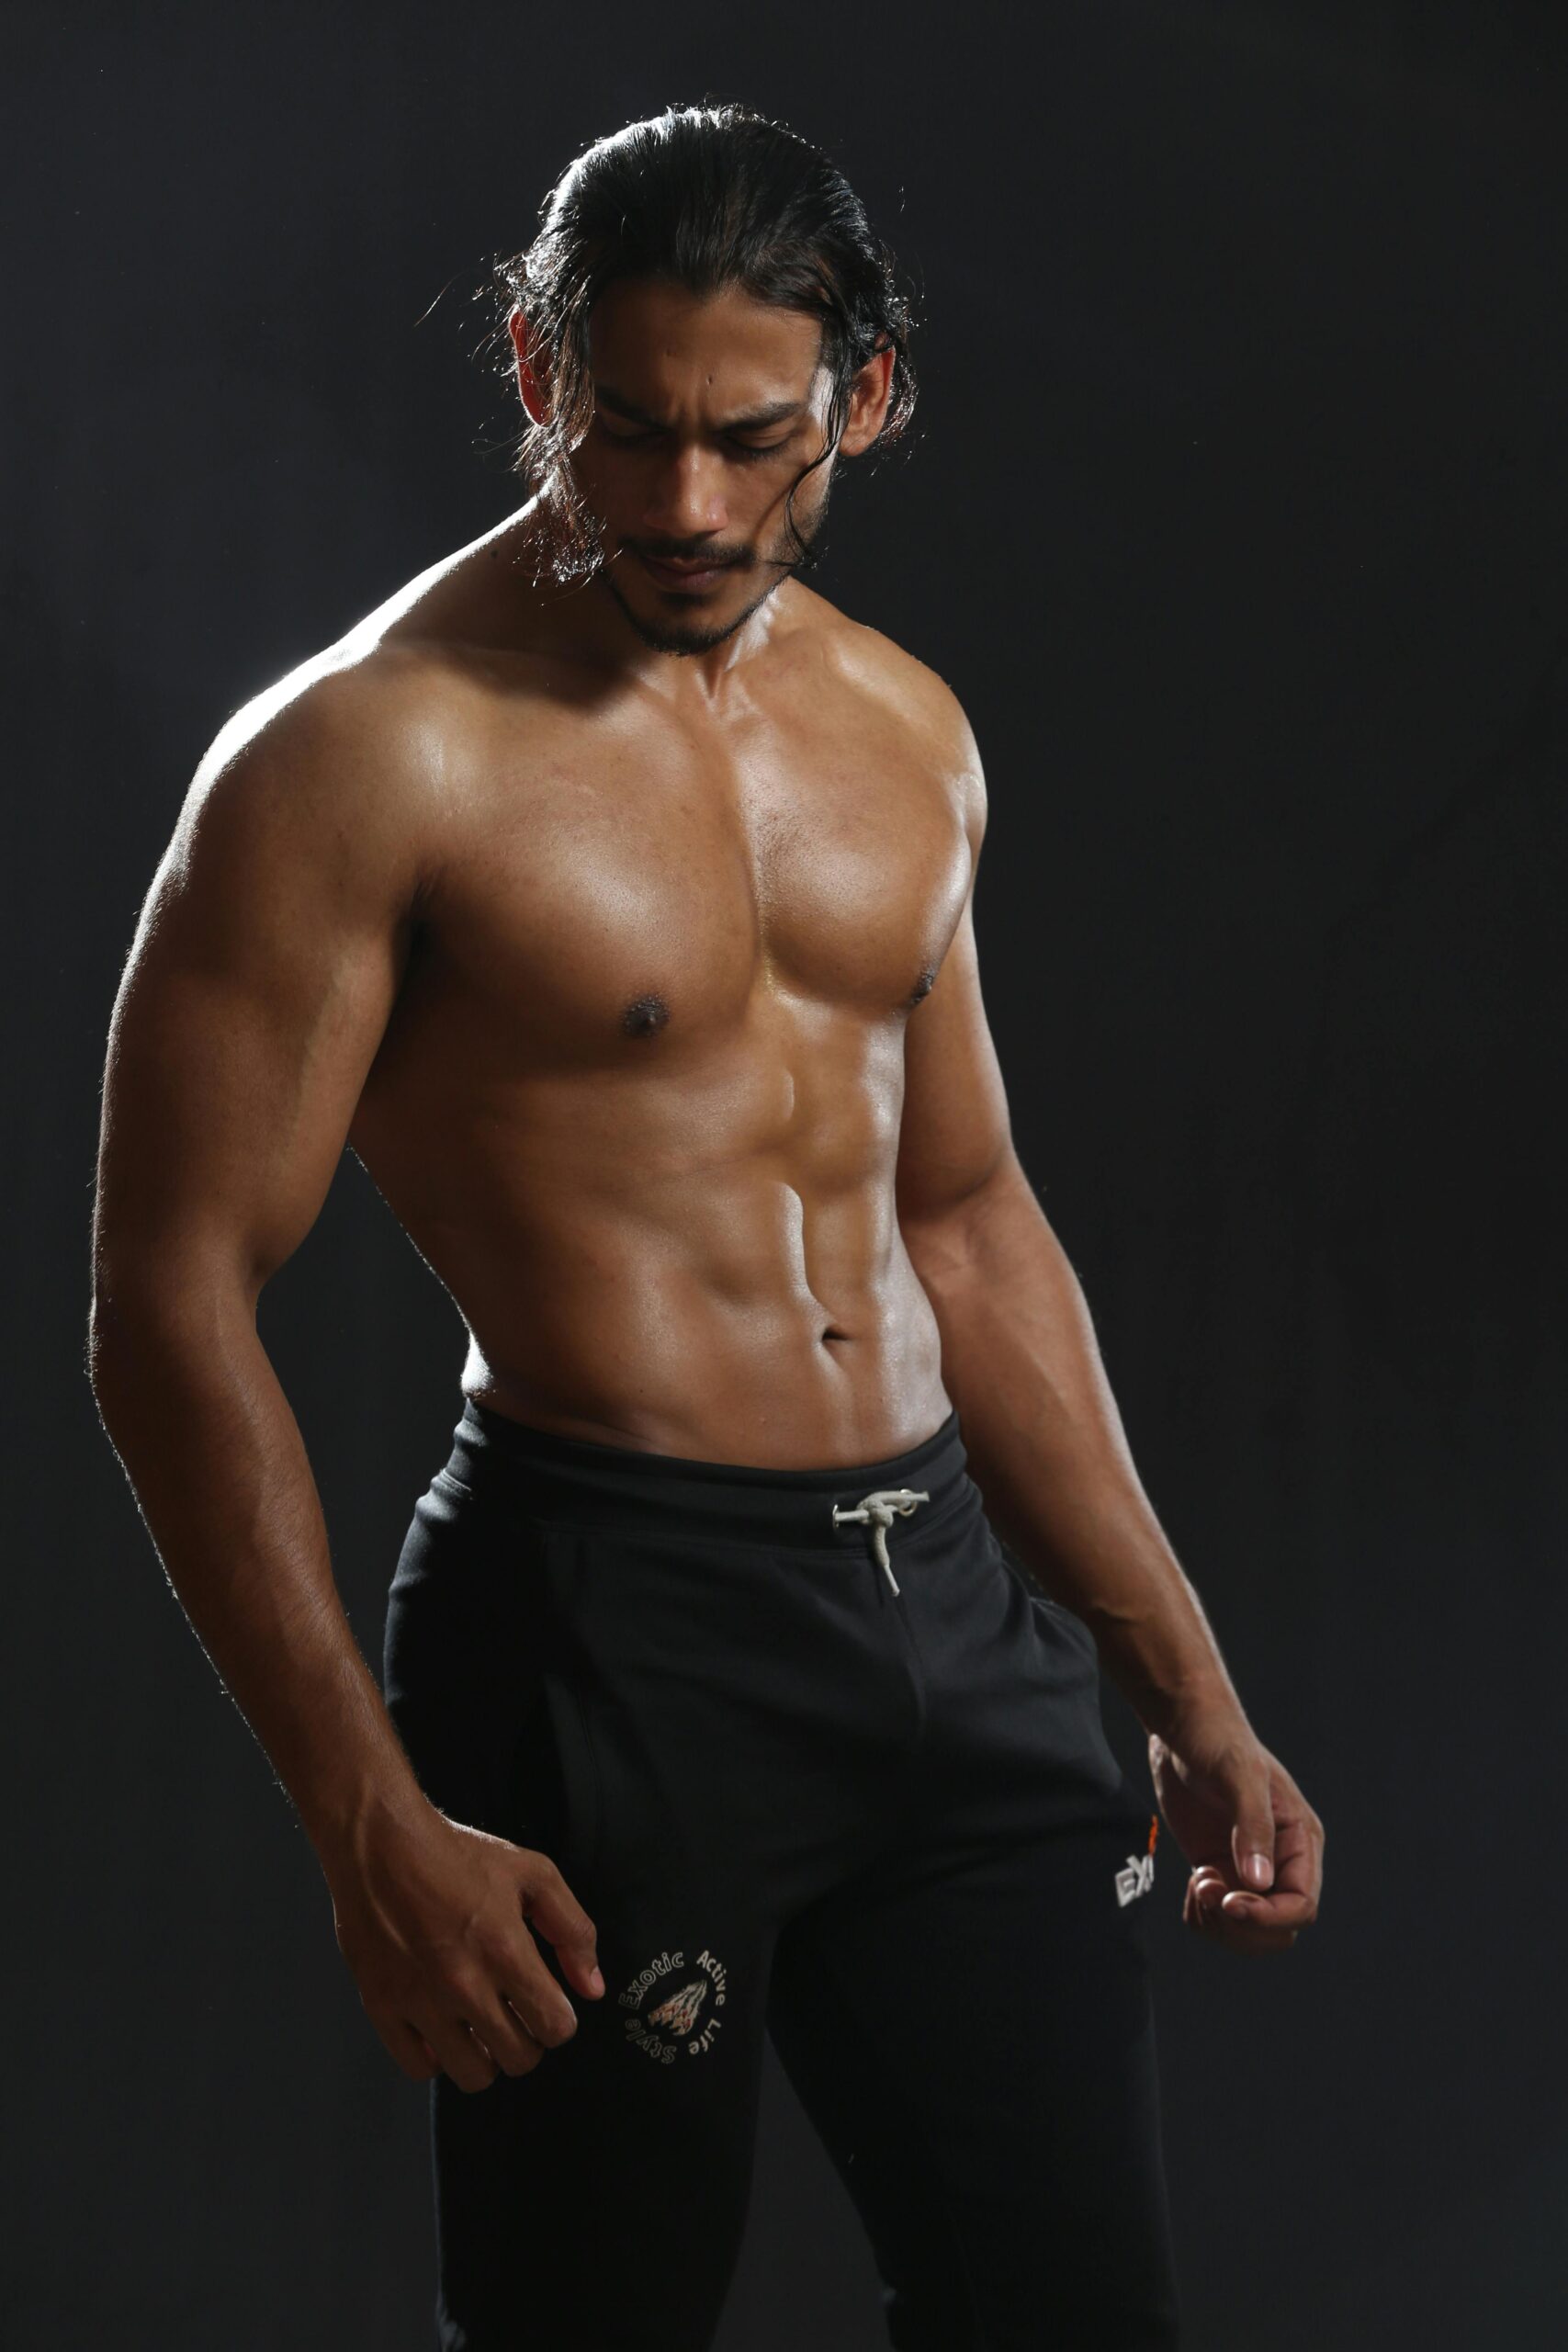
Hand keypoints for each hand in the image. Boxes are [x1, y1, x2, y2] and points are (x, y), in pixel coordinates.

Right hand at [323, 1802, 604, 2089]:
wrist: (381, 1845)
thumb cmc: (456, 1855)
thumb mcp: (533, 1874)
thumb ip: (572, 1930)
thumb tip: (592, 1987)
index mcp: (505, 1949)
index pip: (554, 2026)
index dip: (560, 2020)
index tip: (549, 2006)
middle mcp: (463, 1983)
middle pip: (519, 2057)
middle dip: (528, 2040)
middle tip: (517, 2015)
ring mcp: (419, 2000)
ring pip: (473, 2074)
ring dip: (487, 2056)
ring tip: (482, 2027)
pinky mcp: (382, 2007)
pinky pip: (420, 2068)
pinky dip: (437, 2056)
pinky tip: (443, 2027)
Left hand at [1147, 1706, 1323, 1955]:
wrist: (1183, 1727)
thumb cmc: (1219, 1741)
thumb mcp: (1239, 1776)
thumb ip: (1252, 1826)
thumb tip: (1261, 1883)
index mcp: (1300, 1841)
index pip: (1302, 1906)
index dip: (1269, 1916)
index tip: (1230, 1901)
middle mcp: (1280, 1862)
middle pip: (1278, 1930)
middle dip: (1241, 1924)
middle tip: (1207, 1887)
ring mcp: (1247, 1870)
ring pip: (1248, 1932)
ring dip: (1219, 1923)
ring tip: (1199, 1883)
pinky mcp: (1219, 1870)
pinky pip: (1219, 1920)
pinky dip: (1203, 1915)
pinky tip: (1193, 1883)